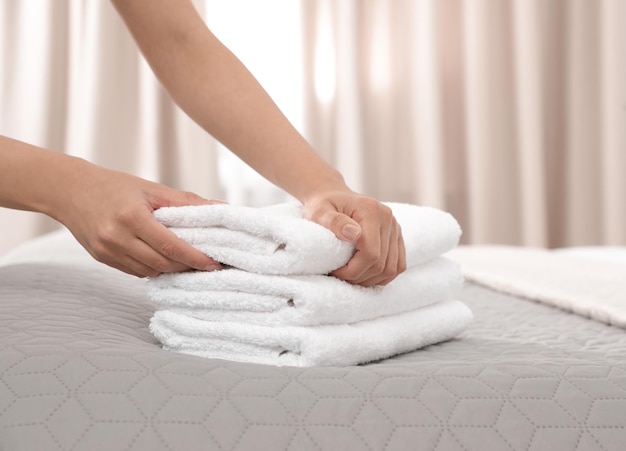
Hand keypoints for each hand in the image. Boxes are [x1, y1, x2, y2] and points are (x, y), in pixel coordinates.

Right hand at [56, 162, 221, 277]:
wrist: (69, 190)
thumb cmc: (114, 186)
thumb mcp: (151, 188)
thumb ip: (186, 202)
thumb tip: (221, 207)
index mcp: (132, 217)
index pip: (171, 246)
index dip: (195, 259)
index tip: (214, 264)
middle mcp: (117, 237)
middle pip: (161, 264)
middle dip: (187, 267)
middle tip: (207, 264)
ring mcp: (107, 251)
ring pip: (149, 272)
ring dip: (171, 270)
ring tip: (189, 264)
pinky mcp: (102, 258)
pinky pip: (135, 272)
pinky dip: (153, 269)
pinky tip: (164, 261)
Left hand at [303, 190, 405, 285]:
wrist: (333, 196)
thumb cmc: (323, 205)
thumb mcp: (319, 212)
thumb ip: (334, 221)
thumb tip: (354, 234)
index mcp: (370, 210)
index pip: (370, 253)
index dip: (353, 270)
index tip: (335, 271)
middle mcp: (388, 218)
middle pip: (381, 264)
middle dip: (359, 277)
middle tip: (340, 276)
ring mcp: (395, 227)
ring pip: (391, 268)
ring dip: (371, 279)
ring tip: (351, 276)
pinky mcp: (396, 236)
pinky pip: (398, 265)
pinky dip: (383, 276)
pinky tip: (365, 275)